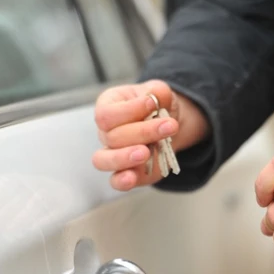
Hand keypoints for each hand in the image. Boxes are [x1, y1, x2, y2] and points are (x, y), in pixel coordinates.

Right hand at [93, 80, 208, 190]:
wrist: (168, 125)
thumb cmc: (157, 106)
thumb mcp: (160, 93)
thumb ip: (158, 92)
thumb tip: (155, 96)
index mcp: (108, 107)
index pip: (107, 114)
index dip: (129, 111)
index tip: (152, 103)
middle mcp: (105, 132)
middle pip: (112, 137)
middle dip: (143, 132)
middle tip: (170, 126)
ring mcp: (112, 154)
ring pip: (103, 160)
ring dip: (124, 157)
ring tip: (145, 152)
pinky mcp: (125, 173)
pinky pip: (114, 181)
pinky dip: (122, 181)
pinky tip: (132, 178)